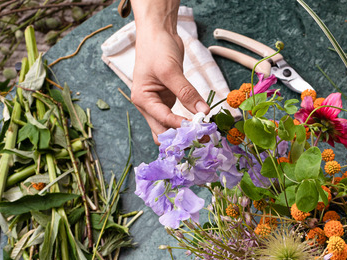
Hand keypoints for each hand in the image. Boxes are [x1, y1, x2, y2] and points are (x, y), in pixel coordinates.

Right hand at [131, 23, 209, 141]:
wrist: (158, 32)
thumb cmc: (157, 48)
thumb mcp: (171, 70)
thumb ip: (187, 92)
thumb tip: (203, 112)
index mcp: (143, 99)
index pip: (163, 120)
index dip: (181, 126)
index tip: (200, 129)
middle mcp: (148, 105)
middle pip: (162, 131)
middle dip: (181, 137)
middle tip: (202, 139)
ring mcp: (159, 103)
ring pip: (170, 127)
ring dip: (184, 132)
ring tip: (203, 136)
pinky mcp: (169, 99)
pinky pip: (177, 116)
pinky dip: (188, 122)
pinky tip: (201, 125)